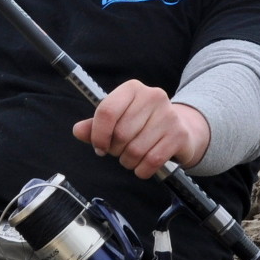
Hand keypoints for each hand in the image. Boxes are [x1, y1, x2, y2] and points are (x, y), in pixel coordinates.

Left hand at [71, 80, 210, 177]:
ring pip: (135, 150)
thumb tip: (78, 131)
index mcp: (132, 89)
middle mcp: (153, 97)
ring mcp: (168, 115)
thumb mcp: (118, 121)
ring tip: (133, 157)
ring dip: (128, 162)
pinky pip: (151, 161)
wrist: (181, 130)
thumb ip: (95, 126)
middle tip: (121, 151)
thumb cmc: (143, 125)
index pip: (106, 112)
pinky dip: (142, 170)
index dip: (98, 135)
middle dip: (116, 150)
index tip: (100, 147)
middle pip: (120, 134)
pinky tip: (144, 166)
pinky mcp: (179, 135)